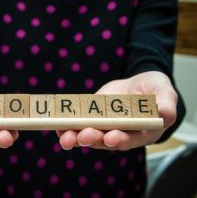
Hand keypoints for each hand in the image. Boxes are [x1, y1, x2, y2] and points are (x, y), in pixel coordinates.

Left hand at [57, 71, 177, 149]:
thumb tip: (165, 113)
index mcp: (141, 131)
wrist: (137, 85)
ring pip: (89, 135)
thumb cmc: (154, 89)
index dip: (121, 139)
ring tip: (65, 136)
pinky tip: (58, 126)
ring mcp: (104, 126)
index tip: (110, 137)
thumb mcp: (164, 91)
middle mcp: (121, 133)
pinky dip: (68, 126)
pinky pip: (79, 124)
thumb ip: (166, 102)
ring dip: (76, 136)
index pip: (131, 138)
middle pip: (106, 140)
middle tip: (82, 136)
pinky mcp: (92, 118)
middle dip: (93, 138)